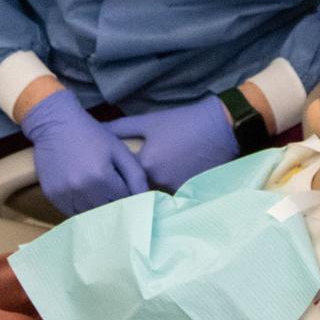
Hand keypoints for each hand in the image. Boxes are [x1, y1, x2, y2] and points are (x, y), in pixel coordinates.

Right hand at [21, 90, 148, 215]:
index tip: (131, 198)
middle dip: (115, 207)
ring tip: (98, 195)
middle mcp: (83, 188)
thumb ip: (135, 176)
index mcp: (102, 176)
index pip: (124, 202)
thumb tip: (146, 201)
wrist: (55, 124)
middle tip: (115, 197)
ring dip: (98, 211)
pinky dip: (81, 209)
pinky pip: (72, 213)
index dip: (130, 200)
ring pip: (89, 216)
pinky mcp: (52, 196)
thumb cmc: (92, 134)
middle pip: (107, 212)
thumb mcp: (119, 150)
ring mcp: (65, 193)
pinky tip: (84, 196)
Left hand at [106, 96, 239, 190]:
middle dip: (128, 190)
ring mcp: (176, 190)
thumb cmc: (184, 121)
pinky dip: (166, 195)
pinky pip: (171, 199)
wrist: (222, 127)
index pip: (119, 179)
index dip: (111, 180)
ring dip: (147, 194)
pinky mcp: (191, 194)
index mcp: (145, 163)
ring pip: (154, 197)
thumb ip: (121, 128)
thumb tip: (97, 128)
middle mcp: (159, 181)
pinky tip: (165, 191)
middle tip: (117, 189)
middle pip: (136, 191)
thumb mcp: (149, 121)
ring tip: (141, 190)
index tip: (102, 182)